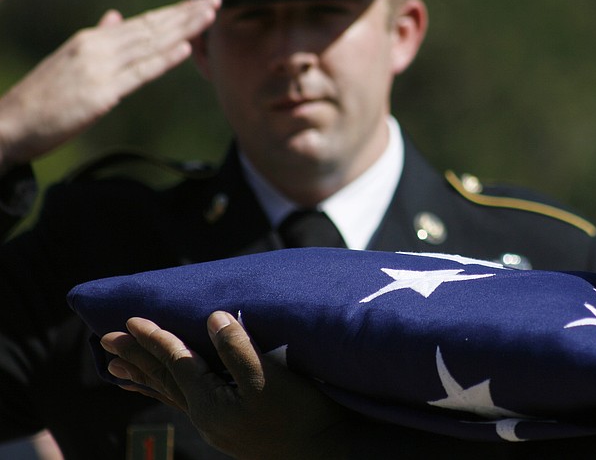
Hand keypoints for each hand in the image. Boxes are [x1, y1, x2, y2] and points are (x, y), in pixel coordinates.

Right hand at [0, 0, 220, 172]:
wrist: (9, 122)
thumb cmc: (42, 98)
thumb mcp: (70, 60)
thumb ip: (98, 39)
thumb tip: (115, 16)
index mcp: (91, 40)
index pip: (141, 22)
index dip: (173, 12)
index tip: (199, 4)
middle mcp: (97, 47)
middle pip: (151, 27)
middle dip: (186, 14)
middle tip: (216, 1)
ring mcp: (99, 68)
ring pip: (149, 44)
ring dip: (183, 29)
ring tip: (209, 16)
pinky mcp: (101, 93)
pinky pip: (139, 73)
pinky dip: (163, 60)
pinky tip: (185, 48)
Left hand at [101, 311, 351, 459]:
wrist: (326, 454)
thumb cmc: (302, 414)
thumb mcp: (270, 379)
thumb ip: (238, 348)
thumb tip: (211, 316)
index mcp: (210, 402)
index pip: (175, 363)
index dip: (154, 339)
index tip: (129, 320)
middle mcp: (206, 415)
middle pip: (164, 381)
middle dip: (135, 359)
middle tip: (104, 342)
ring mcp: (218, 424)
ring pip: (172, 395)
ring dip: (146, 378)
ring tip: (118, 371)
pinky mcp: (232, 426)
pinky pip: (189, 405)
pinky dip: (171, 393)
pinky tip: (172, 390)